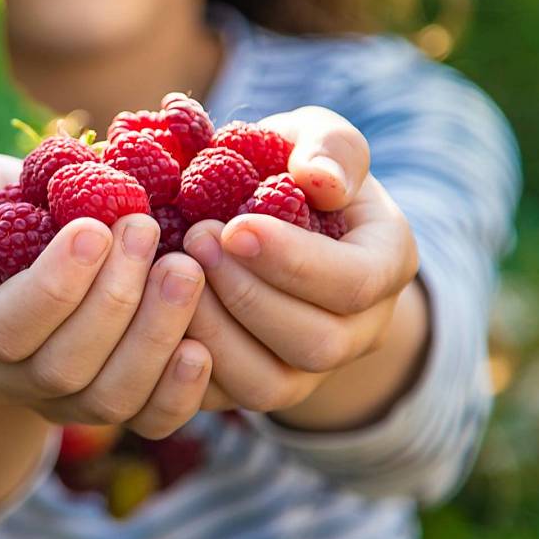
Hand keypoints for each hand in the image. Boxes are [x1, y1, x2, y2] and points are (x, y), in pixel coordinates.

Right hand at [0, 153, 210, 438]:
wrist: (28, 257)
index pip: (3, 329)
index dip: (54, 287)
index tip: (96, 227)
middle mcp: (5, 377)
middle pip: (62, 369)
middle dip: (113, 301)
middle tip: (147, 231)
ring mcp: (60, 401)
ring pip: (108, 400)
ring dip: (153, 337)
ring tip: (185, 271)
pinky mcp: (111, 405)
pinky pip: (147, 420)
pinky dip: (179, 391)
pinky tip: (202, 344)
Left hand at [183, 107, 421, 425]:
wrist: (260, 218)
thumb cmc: (290, 169)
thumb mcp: (316, 139)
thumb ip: (330, 149)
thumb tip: (320, 179)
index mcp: (384, 265)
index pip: (354, 283)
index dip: (293, 262)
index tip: (234, 226)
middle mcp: (355, 330)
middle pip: (315, 344)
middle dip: (247, 296)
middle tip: (195, 241)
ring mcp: (304, 370)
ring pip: (267, 385)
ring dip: (213, 331)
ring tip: (173, 273)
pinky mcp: (249, 388)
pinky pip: (220, 399)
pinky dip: (181, 362)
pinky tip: (154, 311)